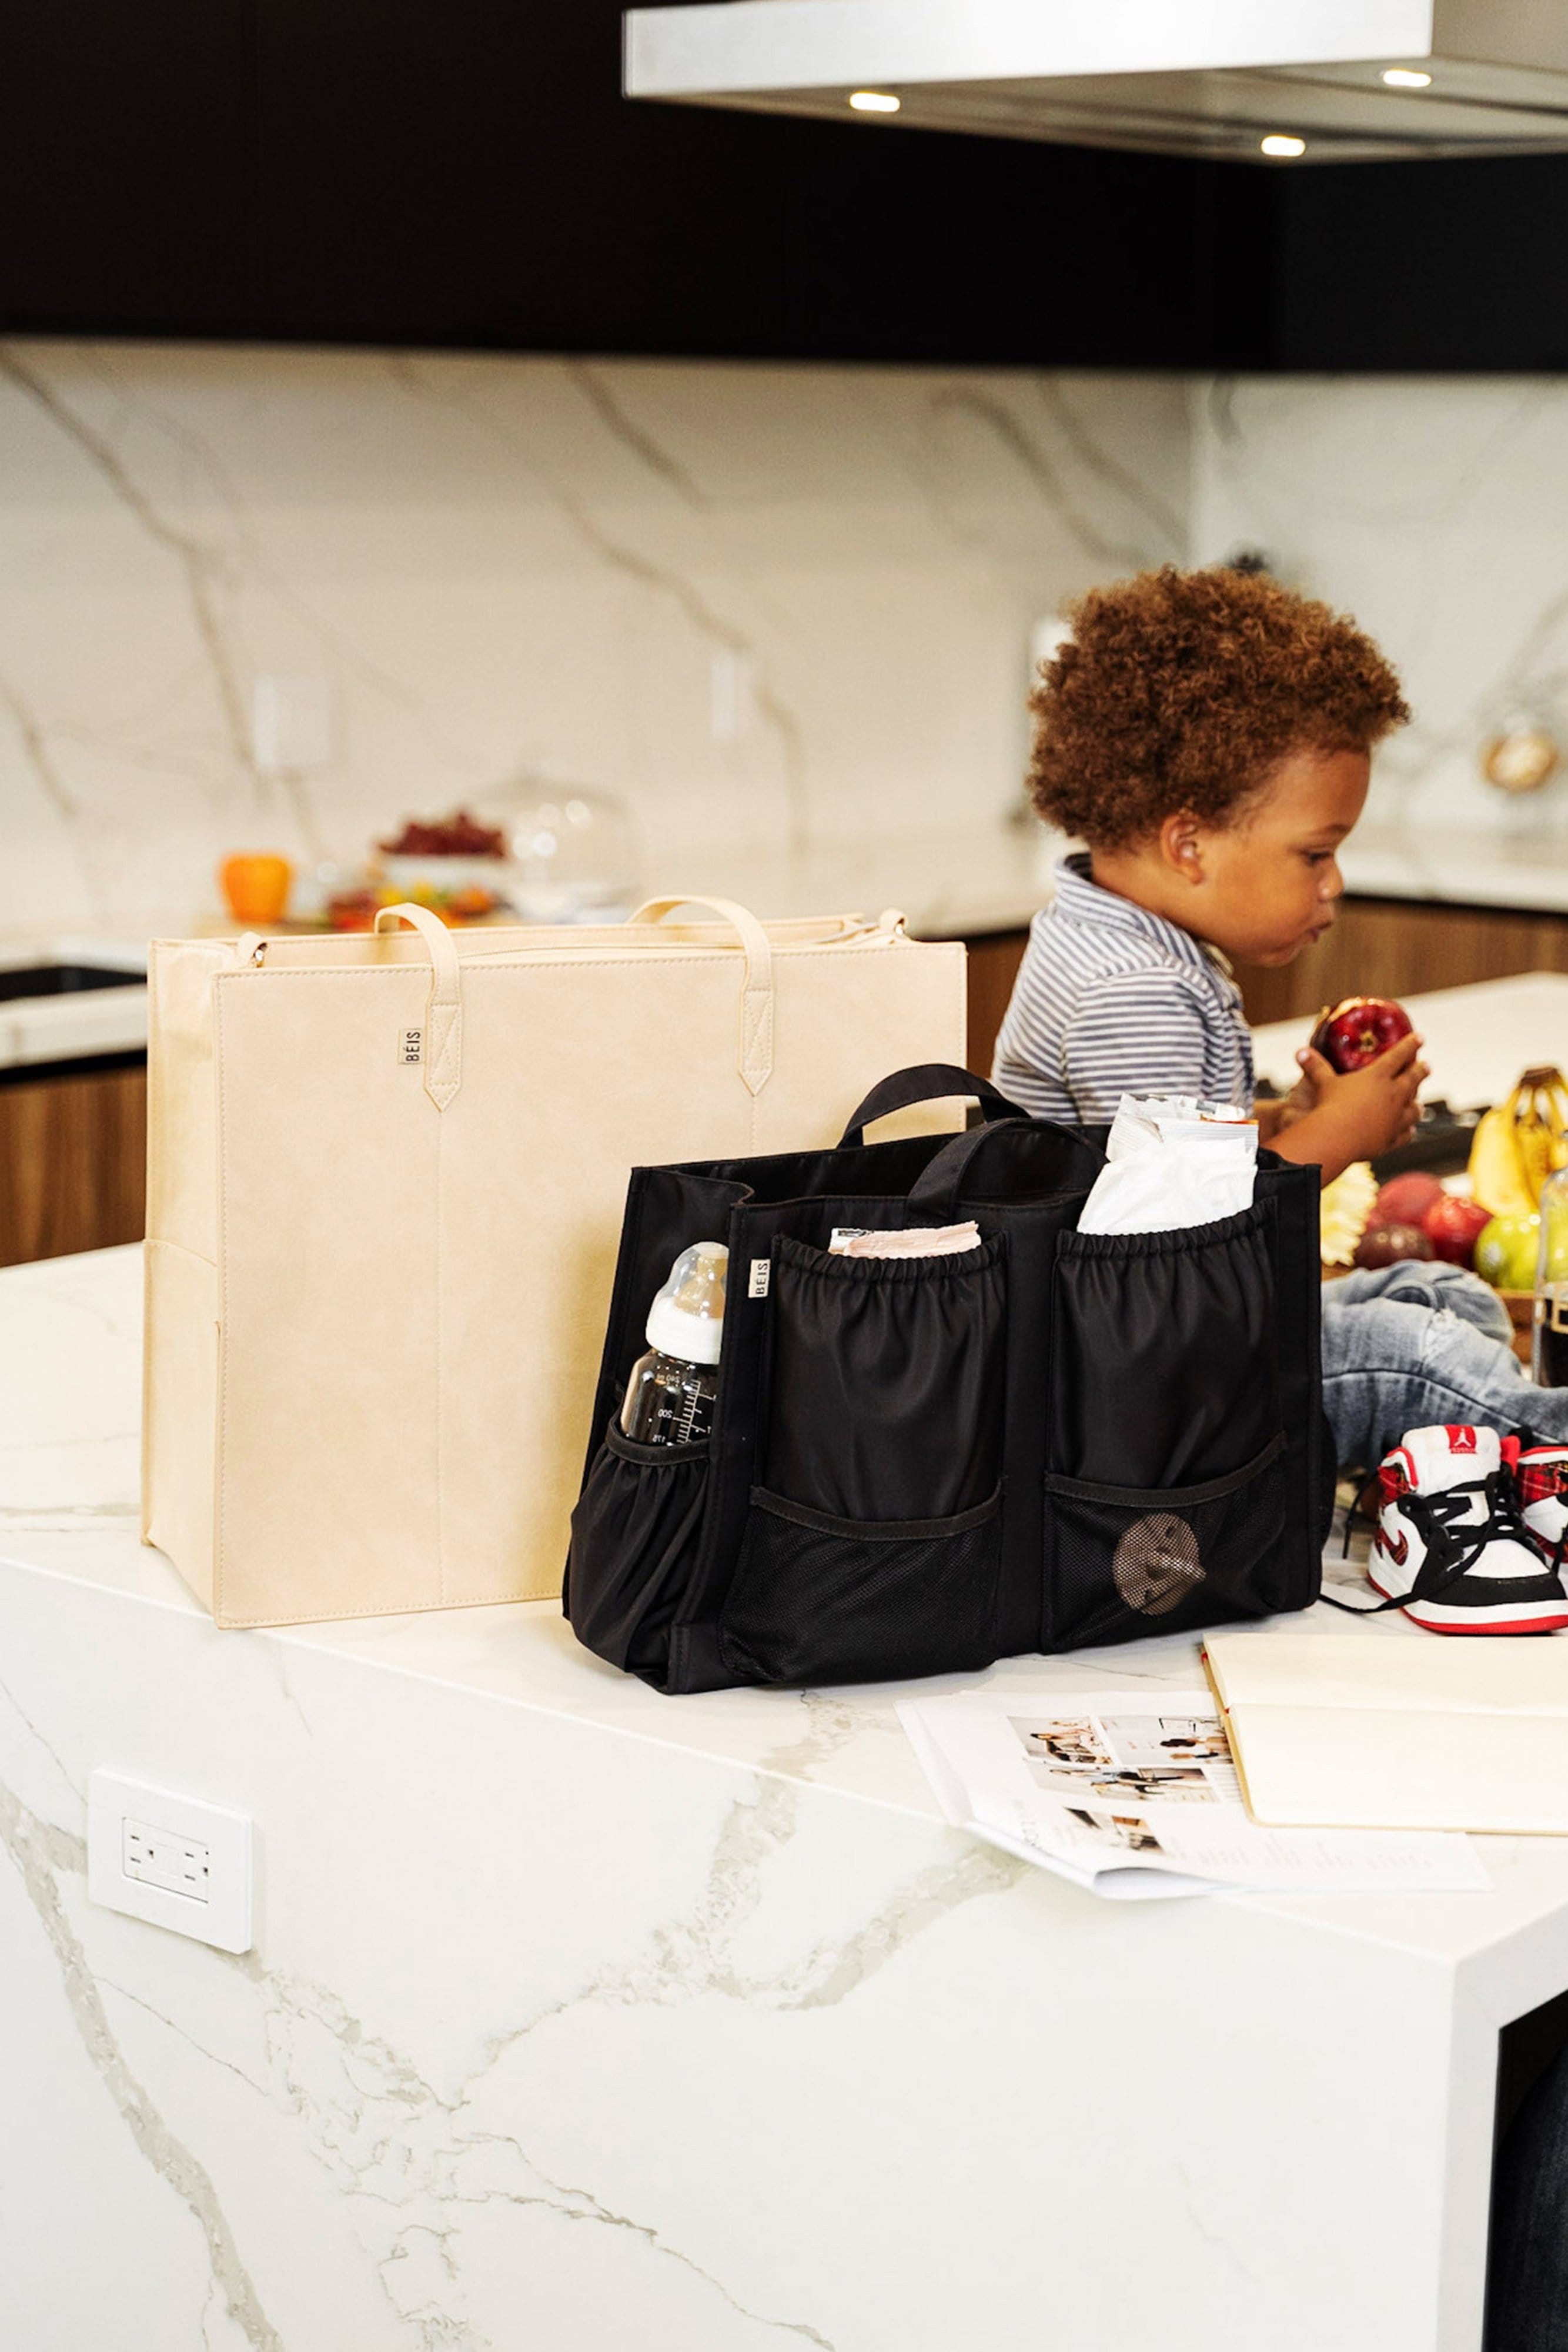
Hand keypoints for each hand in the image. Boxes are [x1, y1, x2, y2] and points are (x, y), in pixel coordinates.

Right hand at [1290, 1031, 1428, 1163]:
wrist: (1336, 1138)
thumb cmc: (1329, 1106)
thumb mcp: (1322, 1083)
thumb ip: (1314, 1067)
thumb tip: (1300, 1051)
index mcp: (1378, 1076)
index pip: (1399, 1055)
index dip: (1410, 1045)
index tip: (1420, 1038)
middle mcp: (1393, 1095)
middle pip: (1413, 1079)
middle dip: (1421, 1071)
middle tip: (1427, 1066)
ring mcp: (1395, 1118)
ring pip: (1413, 1109)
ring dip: (1417, 1104)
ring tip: (1419, 1103)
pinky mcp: (1392, 1138)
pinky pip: (1405, 1134)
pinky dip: (1408, 1131)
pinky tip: (1410, 1130)